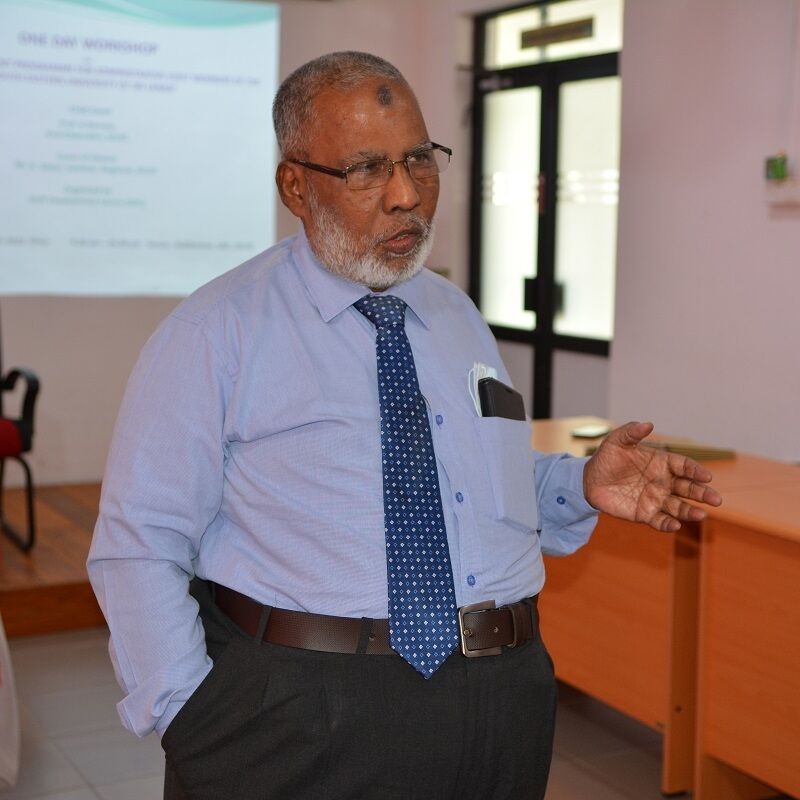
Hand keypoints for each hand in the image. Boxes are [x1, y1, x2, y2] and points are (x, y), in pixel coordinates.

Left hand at [582, 421, 722, 531]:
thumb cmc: (607, 458)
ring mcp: (656, 499)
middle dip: (702, 493)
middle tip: (716, 499)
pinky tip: (675, 525)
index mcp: (662, 463)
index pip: (683, 466)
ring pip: (678, 506)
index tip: (705, 476)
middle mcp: (664, 482)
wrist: (590, 480)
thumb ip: (631, 432)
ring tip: (701, 515)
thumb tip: (648, 424)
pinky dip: (668, 524)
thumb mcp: (616, 441)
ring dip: (690, 511)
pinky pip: (660, 521)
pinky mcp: (645, 514)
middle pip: (688, 488)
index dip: (695, 471)